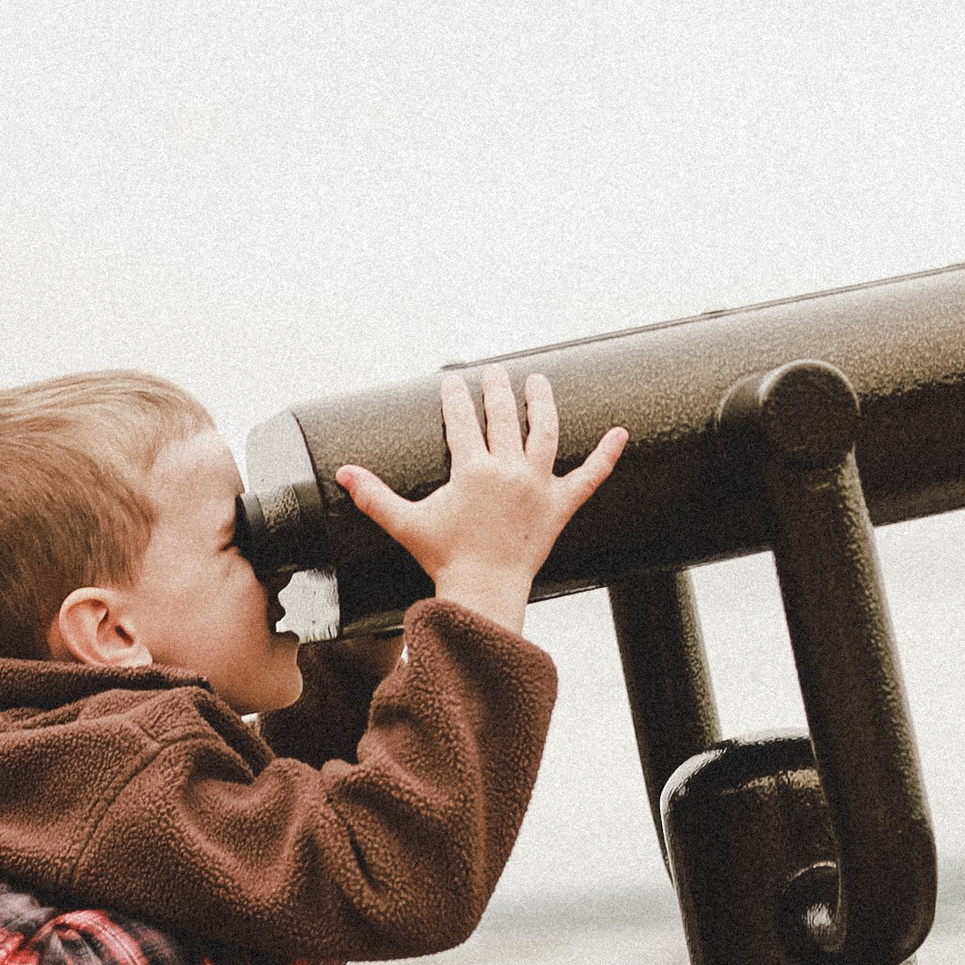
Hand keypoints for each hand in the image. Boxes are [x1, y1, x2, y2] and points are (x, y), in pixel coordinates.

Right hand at [334, 371, 625, 635]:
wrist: (483, 591)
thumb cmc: (445, 560)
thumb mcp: (405, 523)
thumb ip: (374, 496)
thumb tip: (342, 474)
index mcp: (472, 469)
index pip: (463, 420)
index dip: (455, 397)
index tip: (451, 381)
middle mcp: (508, 470)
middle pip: (503, 416)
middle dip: (497, 389)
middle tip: (494, 373)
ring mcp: (537, 487)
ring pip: (545, 432)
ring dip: (541, 402)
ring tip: (538, 382)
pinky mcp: (560, 507)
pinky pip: (589, 477)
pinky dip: (608, 455)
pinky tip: (622, 432)